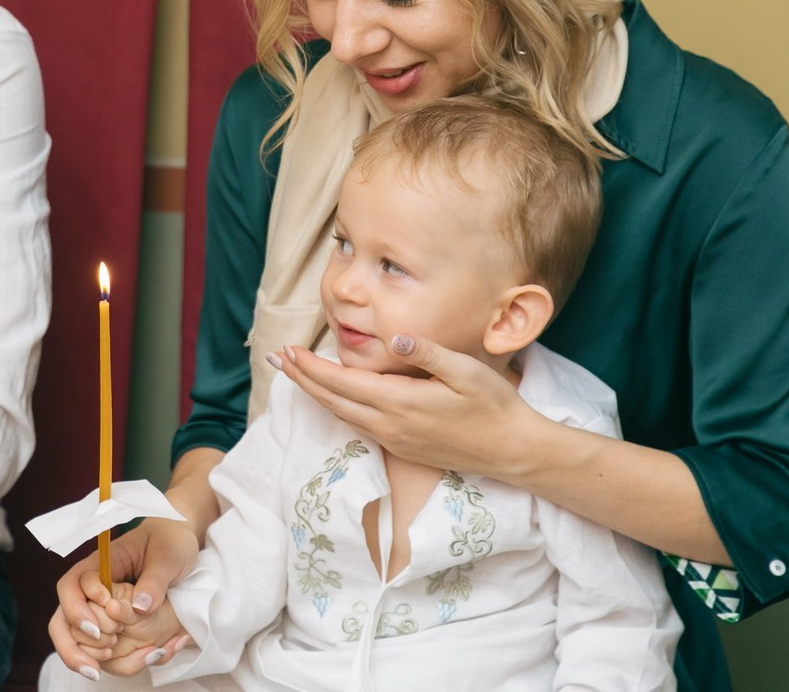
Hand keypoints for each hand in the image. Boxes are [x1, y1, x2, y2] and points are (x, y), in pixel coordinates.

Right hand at [49, 522, 197, 679]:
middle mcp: (94, 588)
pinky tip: (126, 663)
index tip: (99, 625)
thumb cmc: (169, 542)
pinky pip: (97, 644)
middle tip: (92, 664)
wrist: (178, 544)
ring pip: (73, 634)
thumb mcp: (169, 556)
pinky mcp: (113, 621)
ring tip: (99, 671)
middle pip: (63, 614)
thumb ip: (155, 580)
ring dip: (82, 655)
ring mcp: (100, 606)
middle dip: (70, 643)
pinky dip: (103, 659)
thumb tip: (140, 608)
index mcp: (101, 565)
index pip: (72, 585)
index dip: (77, 608)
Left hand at [276, 337, 537, 476]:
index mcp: (400, 402)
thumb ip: (428, 353)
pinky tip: (332, 398)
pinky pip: (358, 426)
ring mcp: (394, 440)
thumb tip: (397, 337)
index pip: (342, 383)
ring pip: (342, 416)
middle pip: (332, 401)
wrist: (512, 451)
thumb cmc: (493, 405)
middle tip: (276, 360)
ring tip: (294, 376)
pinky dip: (337, 408)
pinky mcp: (401, 448)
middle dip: (302, 379)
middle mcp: (390, 425)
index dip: (312, 367)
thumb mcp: (466, 371)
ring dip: (315, 395)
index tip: (289, 351)